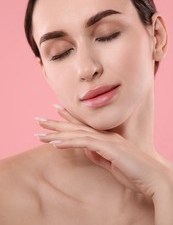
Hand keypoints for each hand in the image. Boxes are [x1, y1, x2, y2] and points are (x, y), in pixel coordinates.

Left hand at [35, 107, 172, 200]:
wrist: (153, 176)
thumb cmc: (134, 171)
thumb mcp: (111, 162)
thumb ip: (98, 155)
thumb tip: (85, 150)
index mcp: (106, 138)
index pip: (83, 126)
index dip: (68, 118)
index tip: (55, 112)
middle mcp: (105, 135)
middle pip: (76, 126)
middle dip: (56, 122)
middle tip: (39, 119)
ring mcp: (107, 140)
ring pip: (77, 133)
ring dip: (57, 133)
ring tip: (40, 132)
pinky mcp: (108, 148)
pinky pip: (84, 143)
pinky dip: (68, 142)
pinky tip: (55, 143)